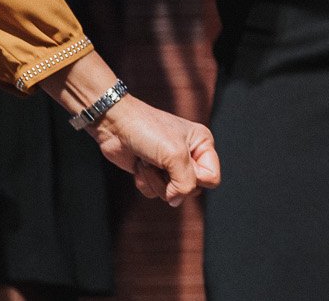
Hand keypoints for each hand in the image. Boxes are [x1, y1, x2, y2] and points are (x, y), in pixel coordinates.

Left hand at [89, 96, 221, 206]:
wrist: (116, 126)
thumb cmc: (148, 131)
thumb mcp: (175, 155)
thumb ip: (185, 183)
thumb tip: (176, 201)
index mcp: (202, 145)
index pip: (211, 178)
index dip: (196, 179)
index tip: (179, 165)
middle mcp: (189, 156)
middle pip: (191, 189)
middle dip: (172, 182)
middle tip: (160, 163)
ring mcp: (170, 166)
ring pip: (171, 194)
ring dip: (155, 181)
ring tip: (147, 161)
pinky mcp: (153, 173)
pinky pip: (154, 192)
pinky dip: (144, 182)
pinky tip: (139, 165)